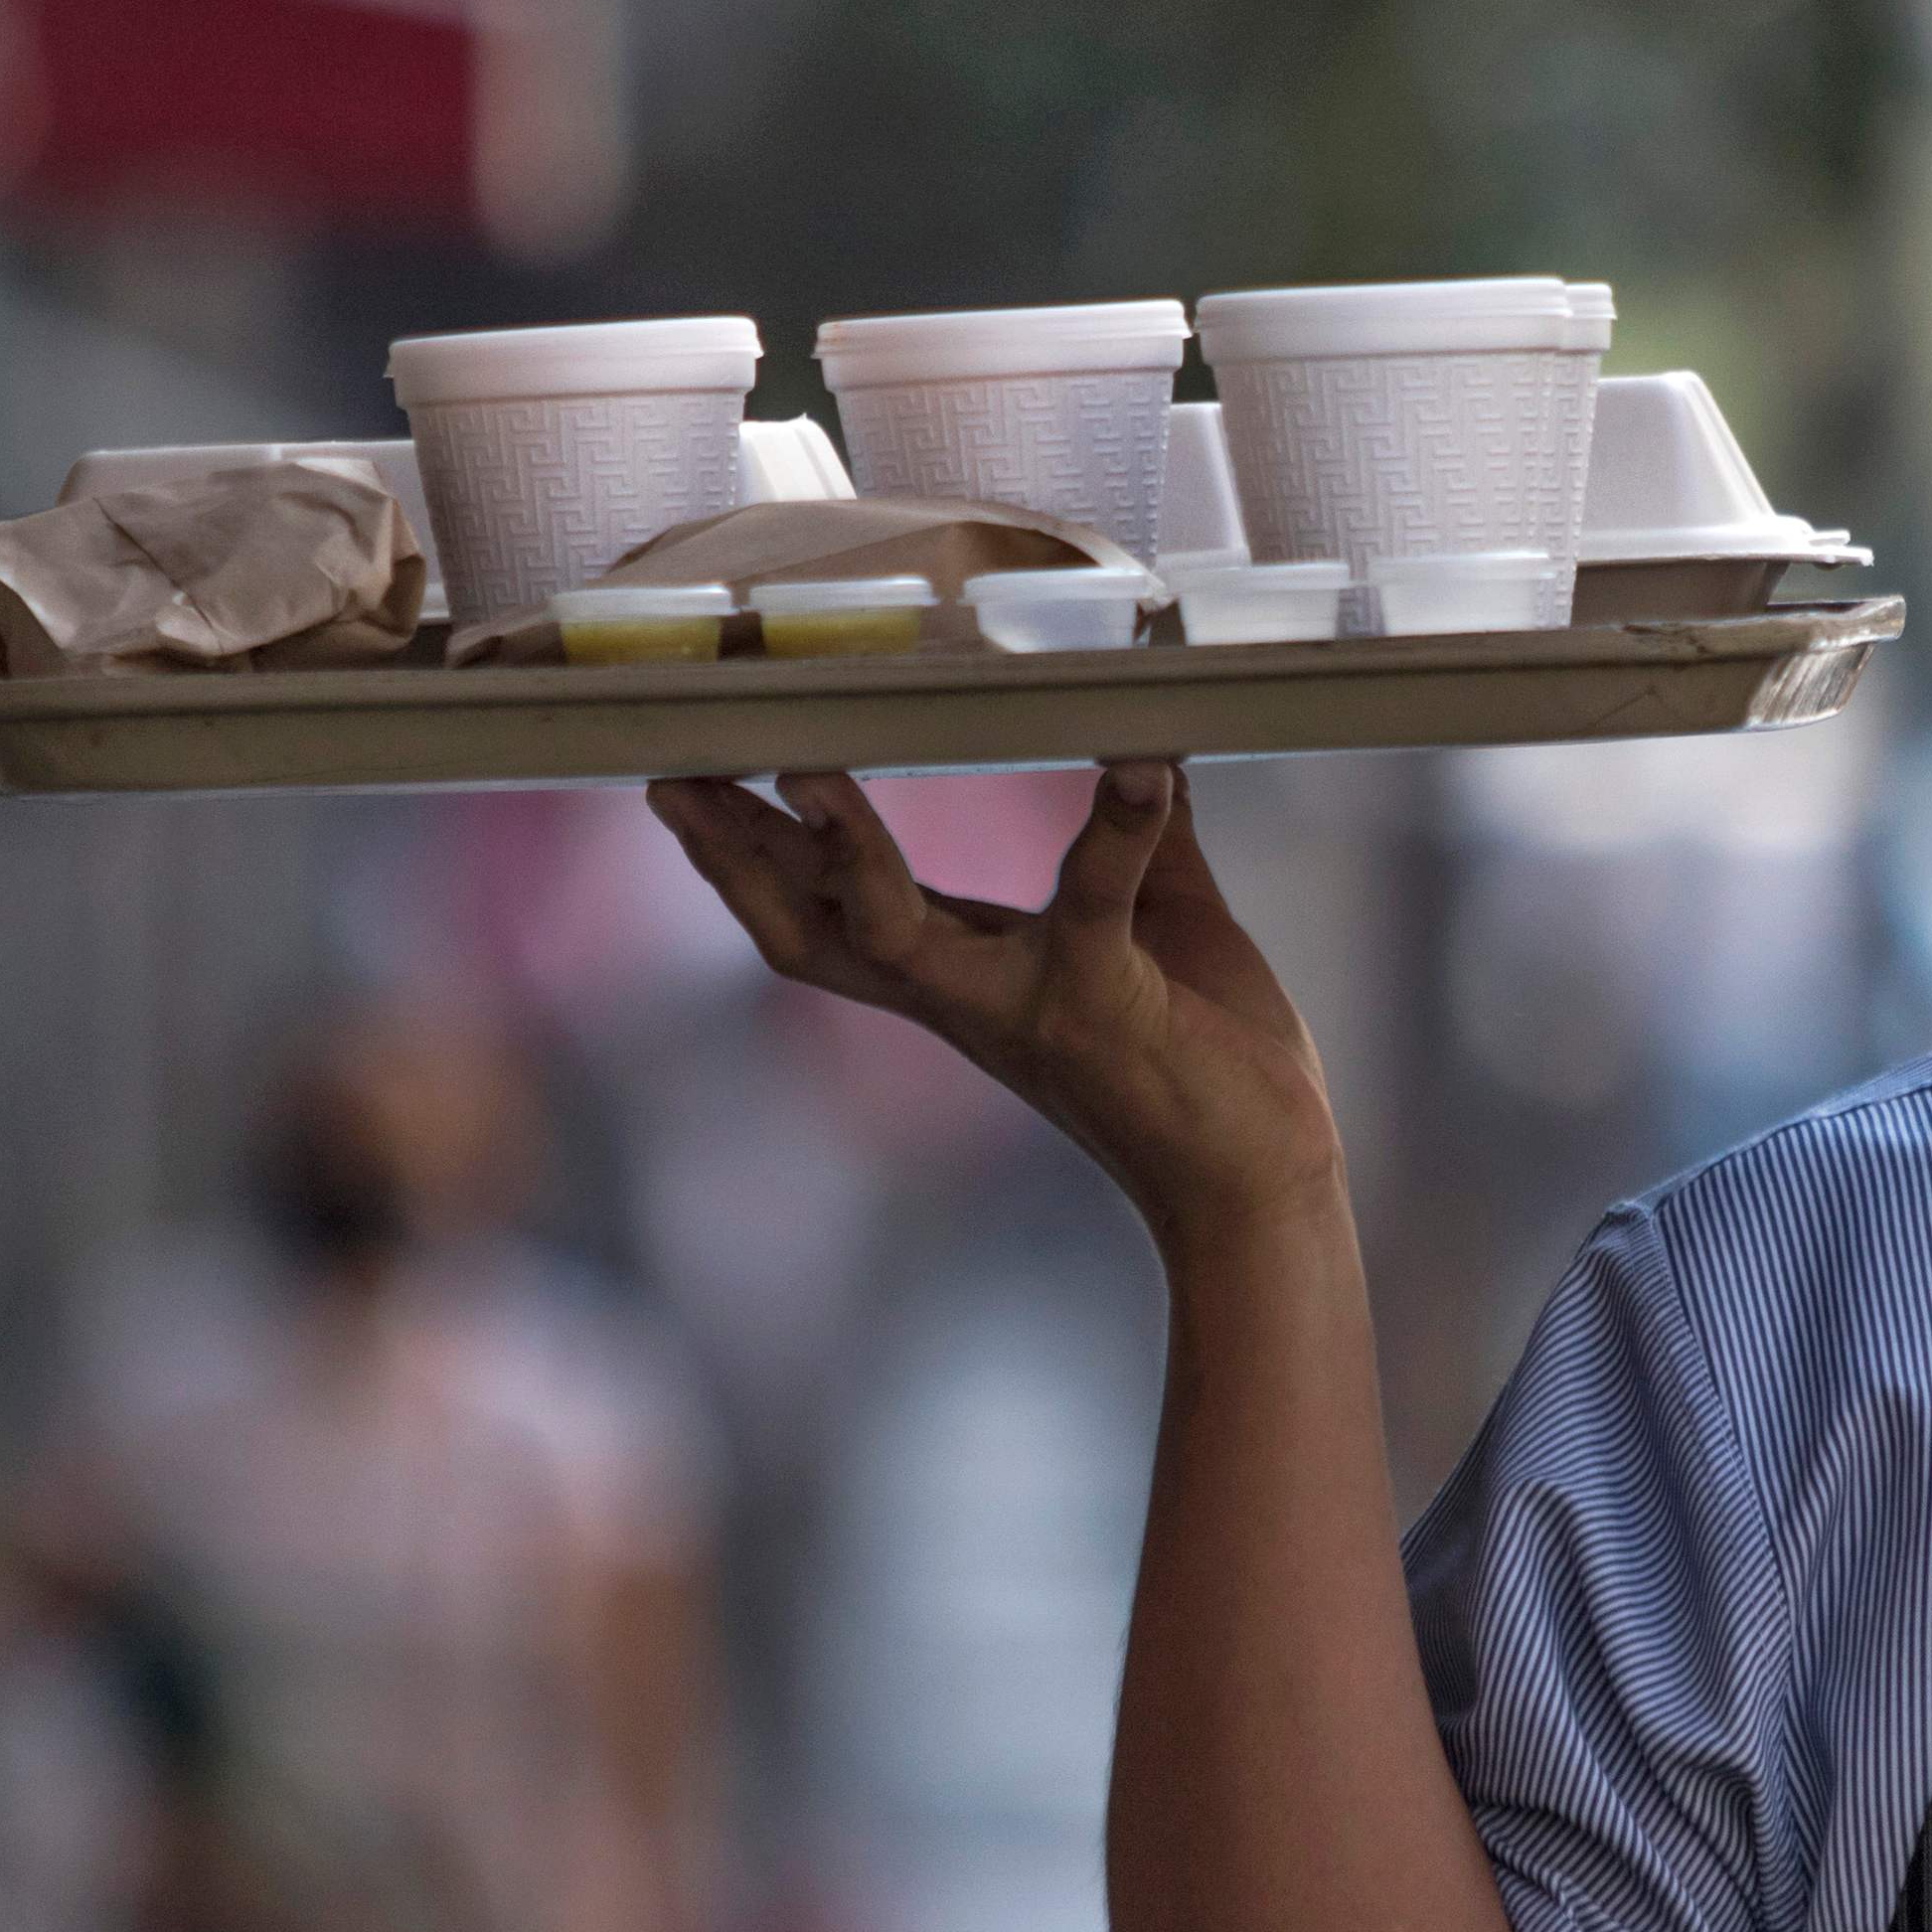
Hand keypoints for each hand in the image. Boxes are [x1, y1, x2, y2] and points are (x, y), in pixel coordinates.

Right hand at [648, 763, 1339, 1245]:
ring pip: (890, 935)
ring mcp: (1025, 1005)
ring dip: (844, 854)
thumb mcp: (1161, 926)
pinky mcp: (1105, 1004)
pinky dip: (1119, 822)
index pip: (828, 915)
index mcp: (967, 976)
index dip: (755, 856)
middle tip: (672, 778)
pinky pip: (1098, 899)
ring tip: (809, 768)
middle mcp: (970, 997)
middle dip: (735, 859)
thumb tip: (1145, 744)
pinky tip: (1138, 758)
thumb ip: (1142, 842)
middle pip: (810, 932)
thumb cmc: (1211, 1062)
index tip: (696, 782)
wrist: (1259, 1188)